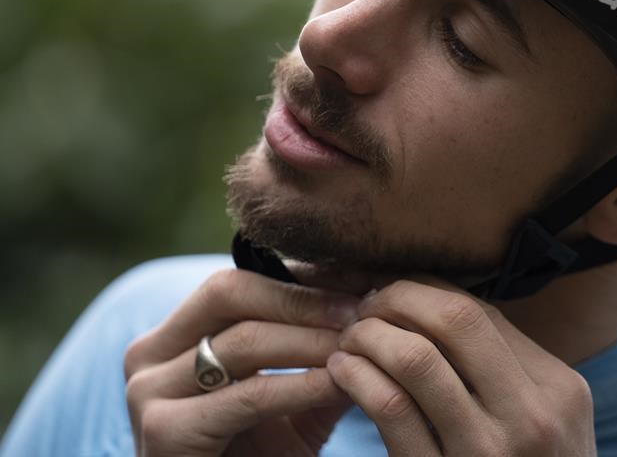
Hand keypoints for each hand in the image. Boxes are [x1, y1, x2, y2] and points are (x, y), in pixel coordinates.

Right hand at [124, 268, 359, 455]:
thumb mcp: (295, 396)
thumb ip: (321, 349)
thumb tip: (373, 297)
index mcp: (173, 336)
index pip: (239, 281)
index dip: (303, 280)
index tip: (362, 281)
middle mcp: (147, 355)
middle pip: (231, 292)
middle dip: (304, 300)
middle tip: (362, 308)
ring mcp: (147, 392)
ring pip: (244, 341)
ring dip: (311, 340)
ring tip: (359, 343)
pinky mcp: (164, 432)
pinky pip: (249, 395)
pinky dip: (300, 386)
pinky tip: (339, 383)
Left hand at [328, 279, 596, 455]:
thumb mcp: (543, 425)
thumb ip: (502, 369)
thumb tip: (431, 302)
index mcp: (559, 389)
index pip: (482, 312)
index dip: (424, 289)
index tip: (390, 286)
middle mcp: (532, 416)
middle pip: (455, 319)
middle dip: (397, 297)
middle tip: (364, 302)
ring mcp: (488, 453)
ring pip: (417, 358)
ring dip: (370, 335)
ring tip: (349, 336)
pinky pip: (391, 409)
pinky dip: (357, 377)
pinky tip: (341, 371)